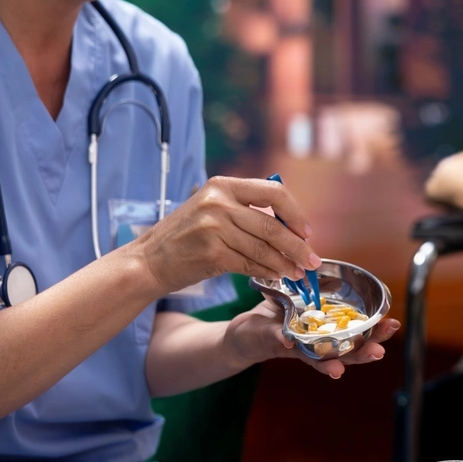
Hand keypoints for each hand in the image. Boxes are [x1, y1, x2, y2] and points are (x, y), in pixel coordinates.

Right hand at [130, 176, 321, 295]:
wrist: (149, 261)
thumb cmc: (187, 236)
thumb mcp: (213, 208)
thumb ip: (247, 210)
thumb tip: (292, 225)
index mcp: (223, 185)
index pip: (274, 191)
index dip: (295, 213)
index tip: (307, 231)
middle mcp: (219, 202)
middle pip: (273, 224)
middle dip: (298, 246)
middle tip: (312, 260)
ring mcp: (214, 227)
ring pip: (264, 248)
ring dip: (286, 263)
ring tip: (298, 273)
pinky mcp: (212, 252)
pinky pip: (250, 264)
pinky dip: (268, 272)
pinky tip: (277, 276)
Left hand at [224, 298, 400, 378]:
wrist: (241, 335)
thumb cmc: (273, 316)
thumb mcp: (295, 299)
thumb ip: (311, 290)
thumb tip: (324, 269)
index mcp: (326, 330)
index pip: (355, 332)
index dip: (374, 331)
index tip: (393, 324)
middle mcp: (315, 343)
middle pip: (344, 351)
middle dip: (362, 352)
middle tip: (379, 352)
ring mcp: (296, 347)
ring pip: (318, 358)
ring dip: (330, 362)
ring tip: (340, 369)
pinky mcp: (274, 345)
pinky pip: (280, 345)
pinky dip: (285, 344)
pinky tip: (289, 344)